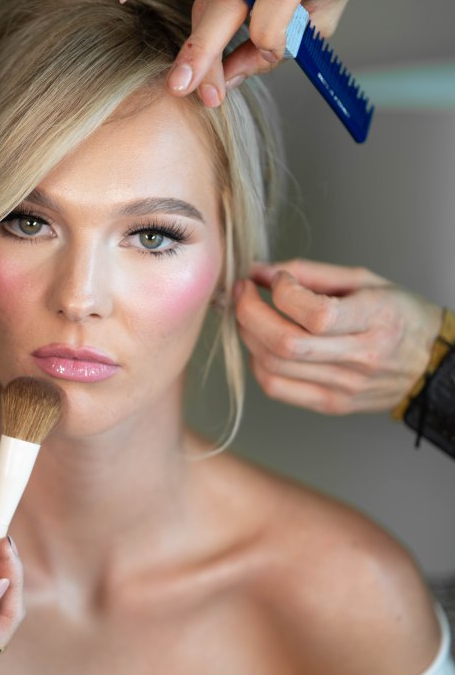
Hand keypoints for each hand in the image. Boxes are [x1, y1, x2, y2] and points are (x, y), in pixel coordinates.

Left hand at [234, 259, 441, 414]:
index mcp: (375, 319)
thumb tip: (260, 270)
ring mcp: (344, 386)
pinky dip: (258, 364)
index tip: (278, 279)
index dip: (284, 293)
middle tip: (243, 292)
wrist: (430, 364)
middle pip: (284, 344)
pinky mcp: (331, 404)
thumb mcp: (364, 280)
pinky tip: (262, 344)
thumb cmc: (398, 315)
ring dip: (248, 336)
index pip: (317, 315)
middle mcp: (360, 357)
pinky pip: (277, 388)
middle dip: (249, 313)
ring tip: (250, 315)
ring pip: (273, 367)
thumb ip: (310, 272)